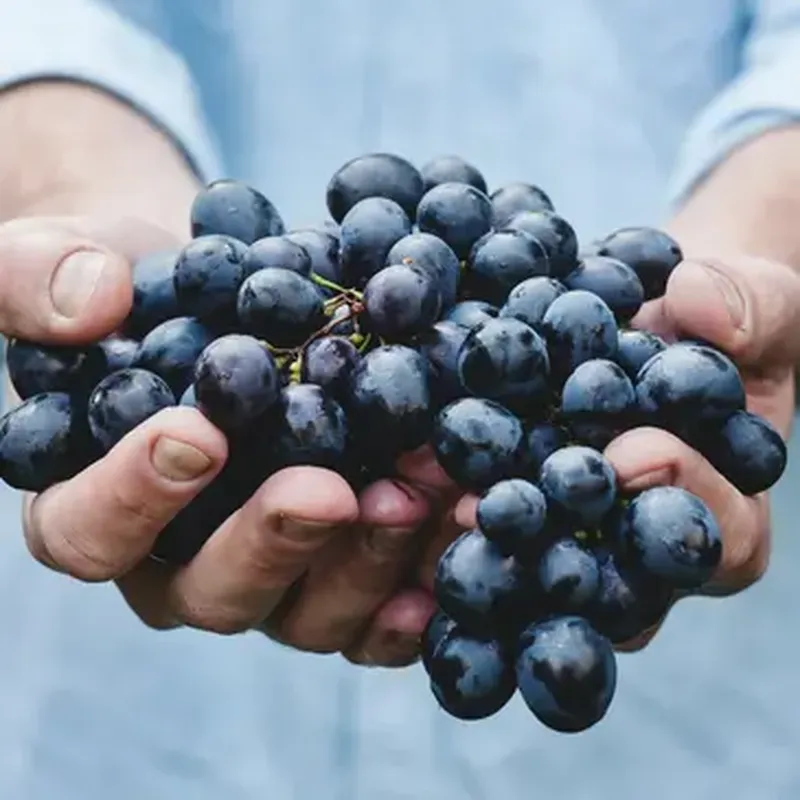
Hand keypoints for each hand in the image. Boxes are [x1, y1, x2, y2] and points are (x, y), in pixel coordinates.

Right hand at [6, 215, 441, 666]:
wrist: (220, 298)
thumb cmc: (133, 289)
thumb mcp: (63, 258)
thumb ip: (38, 277)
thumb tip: (90, 303)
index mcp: (95, 506)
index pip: (89, 531)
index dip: (133, 497)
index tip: (197, 434)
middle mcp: (182, 562)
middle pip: (214, 591)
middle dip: (274, 542)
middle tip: (329, 489)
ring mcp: (270, 574)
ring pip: (309, 611)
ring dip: (368, 560)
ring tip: (422, 492)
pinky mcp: (339, 567)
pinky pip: (378, 606)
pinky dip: (421, 583)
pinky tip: (460, 535)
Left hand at [416, 254, 799, 649]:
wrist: (654, 318)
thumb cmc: (718, 322)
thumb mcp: (758, 302)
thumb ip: (751, 307)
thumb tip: (701, 304)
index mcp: (722, 517)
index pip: (718, 538)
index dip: (681, 499)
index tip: (634, 452)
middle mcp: (638, 548)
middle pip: (607, 581)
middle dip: (554, 543)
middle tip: (496, 508)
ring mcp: (572, 537)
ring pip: (532, 566)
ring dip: (479, 540)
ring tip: (427, 502)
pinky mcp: (515, 508)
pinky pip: (482, 524)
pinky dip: (441, 501)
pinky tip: (396, 478)